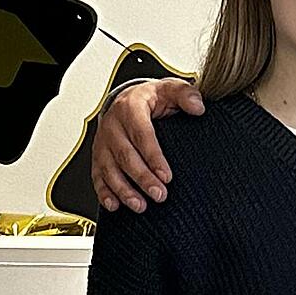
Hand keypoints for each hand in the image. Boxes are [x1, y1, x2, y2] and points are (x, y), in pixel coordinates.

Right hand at [91, 78, 203, 212]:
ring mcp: (102, 142)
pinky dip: (104, 193)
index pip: (142, 135)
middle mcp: (112, 126)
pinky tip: (114, 205)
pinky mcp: (98, 156)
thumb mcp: (170, 89)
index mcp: (130, 108)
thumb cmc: (151, 98)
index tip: (167, 176)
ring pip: (109, 169)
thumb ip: (186, 94)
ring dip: (123, 190)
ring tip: (140, 205)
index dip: (154, 157)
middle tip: (159, 195)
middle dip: (142, 178)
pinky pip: (97, 176)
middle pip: (125, 156)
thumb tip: (198, 107)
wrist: (128, 98)